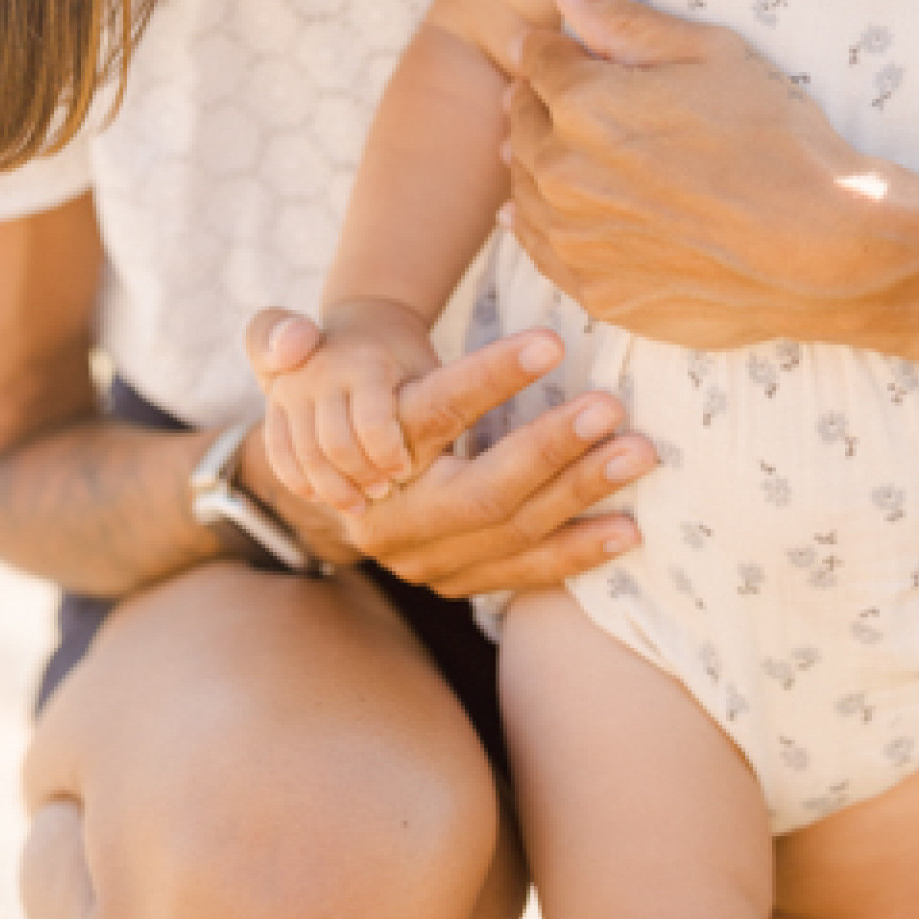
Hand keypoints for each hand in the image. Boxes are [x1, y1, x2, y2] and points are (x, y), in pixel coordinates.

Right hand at [245, 312, 657, 599]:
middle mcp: (391, 519)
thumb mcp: (297, 361)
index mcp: (365, 455)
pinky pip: (524, 575)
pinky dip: (577, 554)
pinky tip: (629, 530)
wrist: (339, 478)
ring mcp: (424, 561)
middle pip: (482, 490)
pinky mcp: (456, 582)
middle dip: (552, 449)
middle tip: (612, 407)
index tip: (552, 342)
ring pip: (513, 533)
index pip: (432, 412)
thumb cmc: (344, 396)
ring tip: (638, 451)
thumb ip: (279, 337)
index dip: (491, 377)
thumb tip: (289, 338)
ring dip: (582, 495)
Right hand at [259, 298, 441, 509]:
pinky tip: (320, 496)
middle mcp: (323, 371)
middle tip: (383, 494)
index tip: (405, 470)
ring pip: (304, 452)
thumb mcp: (429, 369)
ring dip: (331, 486)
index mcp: (367, 362)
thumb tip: (446, 458)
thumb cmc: (406, 358)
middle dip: (360, 477)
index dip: (390, 456)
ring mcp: (293, 385)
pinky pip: (278, 449)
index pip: (373, 423)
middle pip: (335, 444)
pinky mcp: (274, 400)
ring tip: (358, 504)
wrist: (365, 321)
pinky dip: (297, 478)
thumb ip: (439, 406)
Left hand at [506, 0, 918, 356]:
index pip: (537, 60)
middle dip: (539, 103)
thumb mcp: (713, 54)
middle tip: (564, 98)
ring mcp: (575, 240)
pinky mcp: (597, 293)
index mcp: (585, 103)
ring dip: (537, 164)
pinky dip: (545, 225)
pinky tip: (558, 215)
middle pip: (521, 124)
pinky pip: (544, 250)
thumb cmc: (778, 141)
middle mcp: (562, 173)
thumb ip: (626, 21)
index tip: (562, 49)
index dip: (552, 48)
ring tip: (565, 153)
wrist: (824, 251)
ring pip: (524, 189)